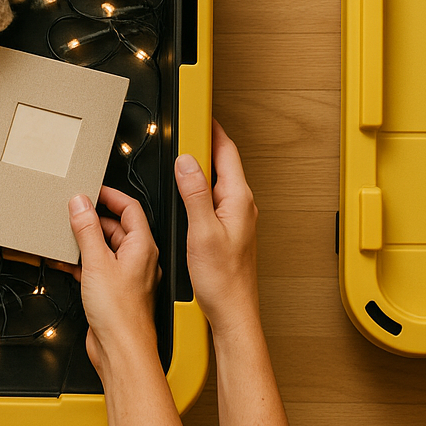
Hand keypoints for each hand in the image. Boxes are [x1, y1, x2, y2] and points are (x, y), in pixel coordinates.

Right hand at [68, 186, 159, 376]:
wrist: (122, 351)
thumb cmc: (122, 314)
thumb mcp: (97, 263)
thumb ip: (87, 230)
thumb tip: (81, 204)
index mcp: (143, 246)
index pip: (130, 208)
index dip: (111, 195)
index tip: (92, 189)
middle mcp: (139, 259)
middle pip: (117, 227)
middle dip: (94, 218)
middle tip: (74, 211)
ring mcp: (128, 275)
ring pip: (107, 248)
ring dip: (87, 241)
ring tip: (68, 235)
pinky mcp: (116, 291)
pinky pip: (100, 267)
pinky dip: (84, 261)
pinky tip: (68, 263)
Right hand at [174, 119, 259, 343]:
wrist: (232, 312)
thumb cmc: (223, 280)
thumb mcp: (202, 232)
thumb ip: (195, 193)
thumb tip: (187, 161)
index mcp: (238, 200)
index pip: (227, 152)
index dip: (212, 130)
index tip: (199, 113)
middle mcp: (241, 205)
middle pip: (223, 163)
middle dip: (205, 143)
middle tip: (187, 127)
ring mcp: (236, 218)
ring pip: (219, 181)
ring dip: (202, 166)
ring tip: (184, 154)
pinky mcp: (228, 229)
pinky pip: (215, 197)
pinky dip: (200, 187)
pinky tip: (188, 192)